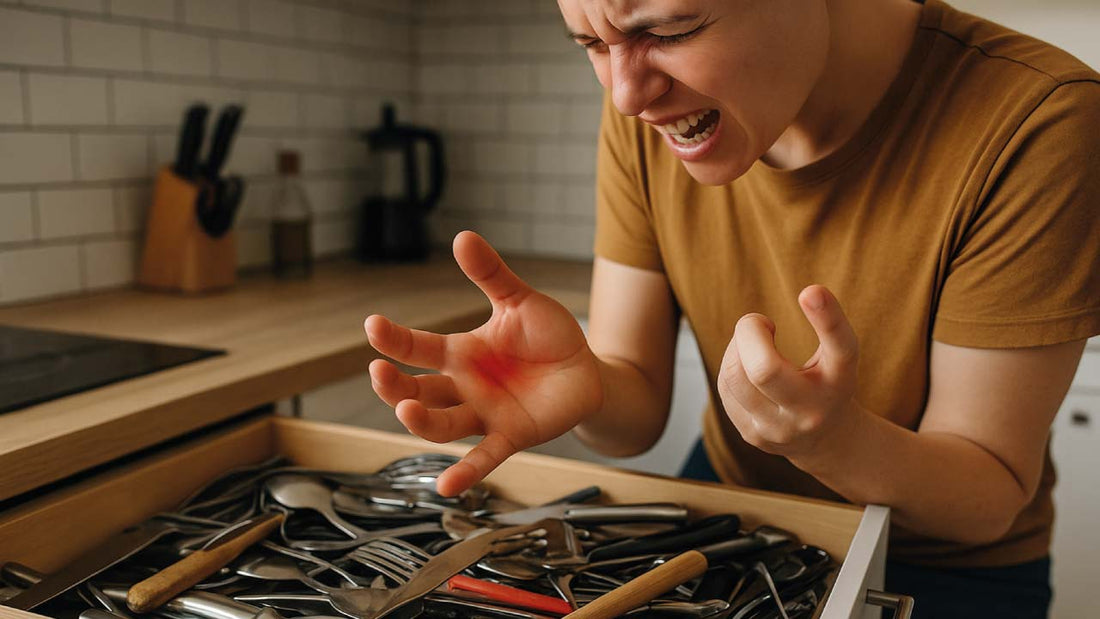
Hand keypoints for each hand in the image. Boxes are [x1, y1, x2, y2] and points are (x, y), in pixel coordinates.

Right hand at [364, 231, 602, 495]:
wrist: (587, 369)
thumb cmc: (548, 336)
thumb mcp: (520, 301)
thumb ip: (491, 274)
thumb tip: (462, 236)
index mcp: (460, 353)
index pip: (418, 349)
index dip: (394, 340)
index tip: (373, 325)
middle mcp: (463, 387)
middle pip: (417, 392)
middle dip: (394, 386)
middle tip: (378, 372)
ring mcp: (483, 414)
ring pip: (441, 424)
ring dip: (420, 421)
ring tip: (406, 410)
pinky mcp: (510, 436)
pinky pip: (483, 457)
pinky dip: (465, 472)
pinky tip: (446, 486)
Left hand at [717, 285, 862, 461]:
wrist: (827, 442)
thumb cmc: (828, 383)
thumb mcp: (837, 358)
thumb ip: (828, 327)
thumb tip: (809, 294)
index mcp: (840, 382)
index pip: (840, 349)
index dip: (826, 318)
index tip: (810, 292)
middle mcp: (812, 411)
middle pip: (764, 370)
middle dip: (750, 332)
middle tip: (762, 323)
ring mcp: (779, 429)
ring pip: (734, 375)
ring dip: (737, 347)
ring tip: (754, 343)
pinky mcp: (752, 435)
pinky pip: (725, 387)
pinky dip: (732, 365)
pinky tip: (748, 367)